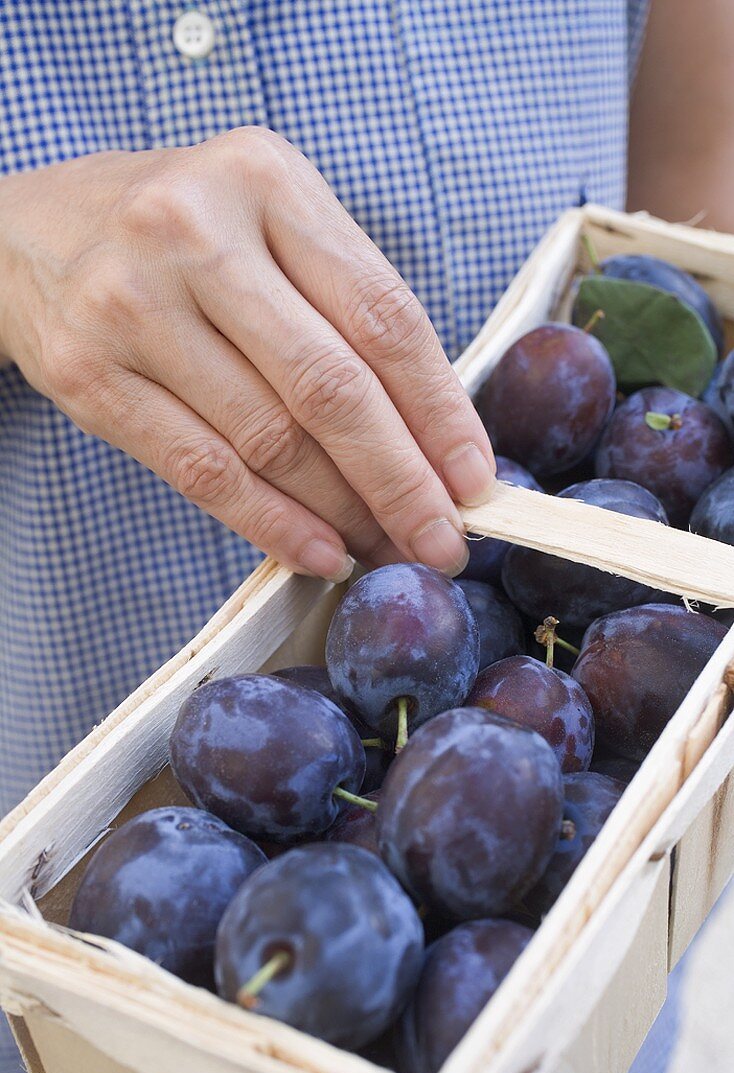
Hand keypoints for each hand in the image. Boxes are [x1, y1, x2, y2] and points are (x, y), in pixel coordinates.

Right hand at [0, 128, 493, 578]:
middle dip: (402, 480)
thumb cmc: (181, 231)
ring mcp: (133, 305)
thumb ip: (346, 302)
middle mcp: (196, 234)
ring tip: (388, 548)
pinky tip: (318, 551)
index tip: (475, 479)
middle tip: (445, 539)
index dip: (440, 411)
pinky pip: (201, 470)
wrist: (30, 233)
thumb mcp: (270, 219)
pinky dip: (270, 523)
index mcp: (267, 181)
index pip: (383, 315)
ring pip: (269, 438)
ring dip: (343, 511)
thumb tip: (432, 431)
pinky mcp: (90, 375)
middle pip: (331, 386)